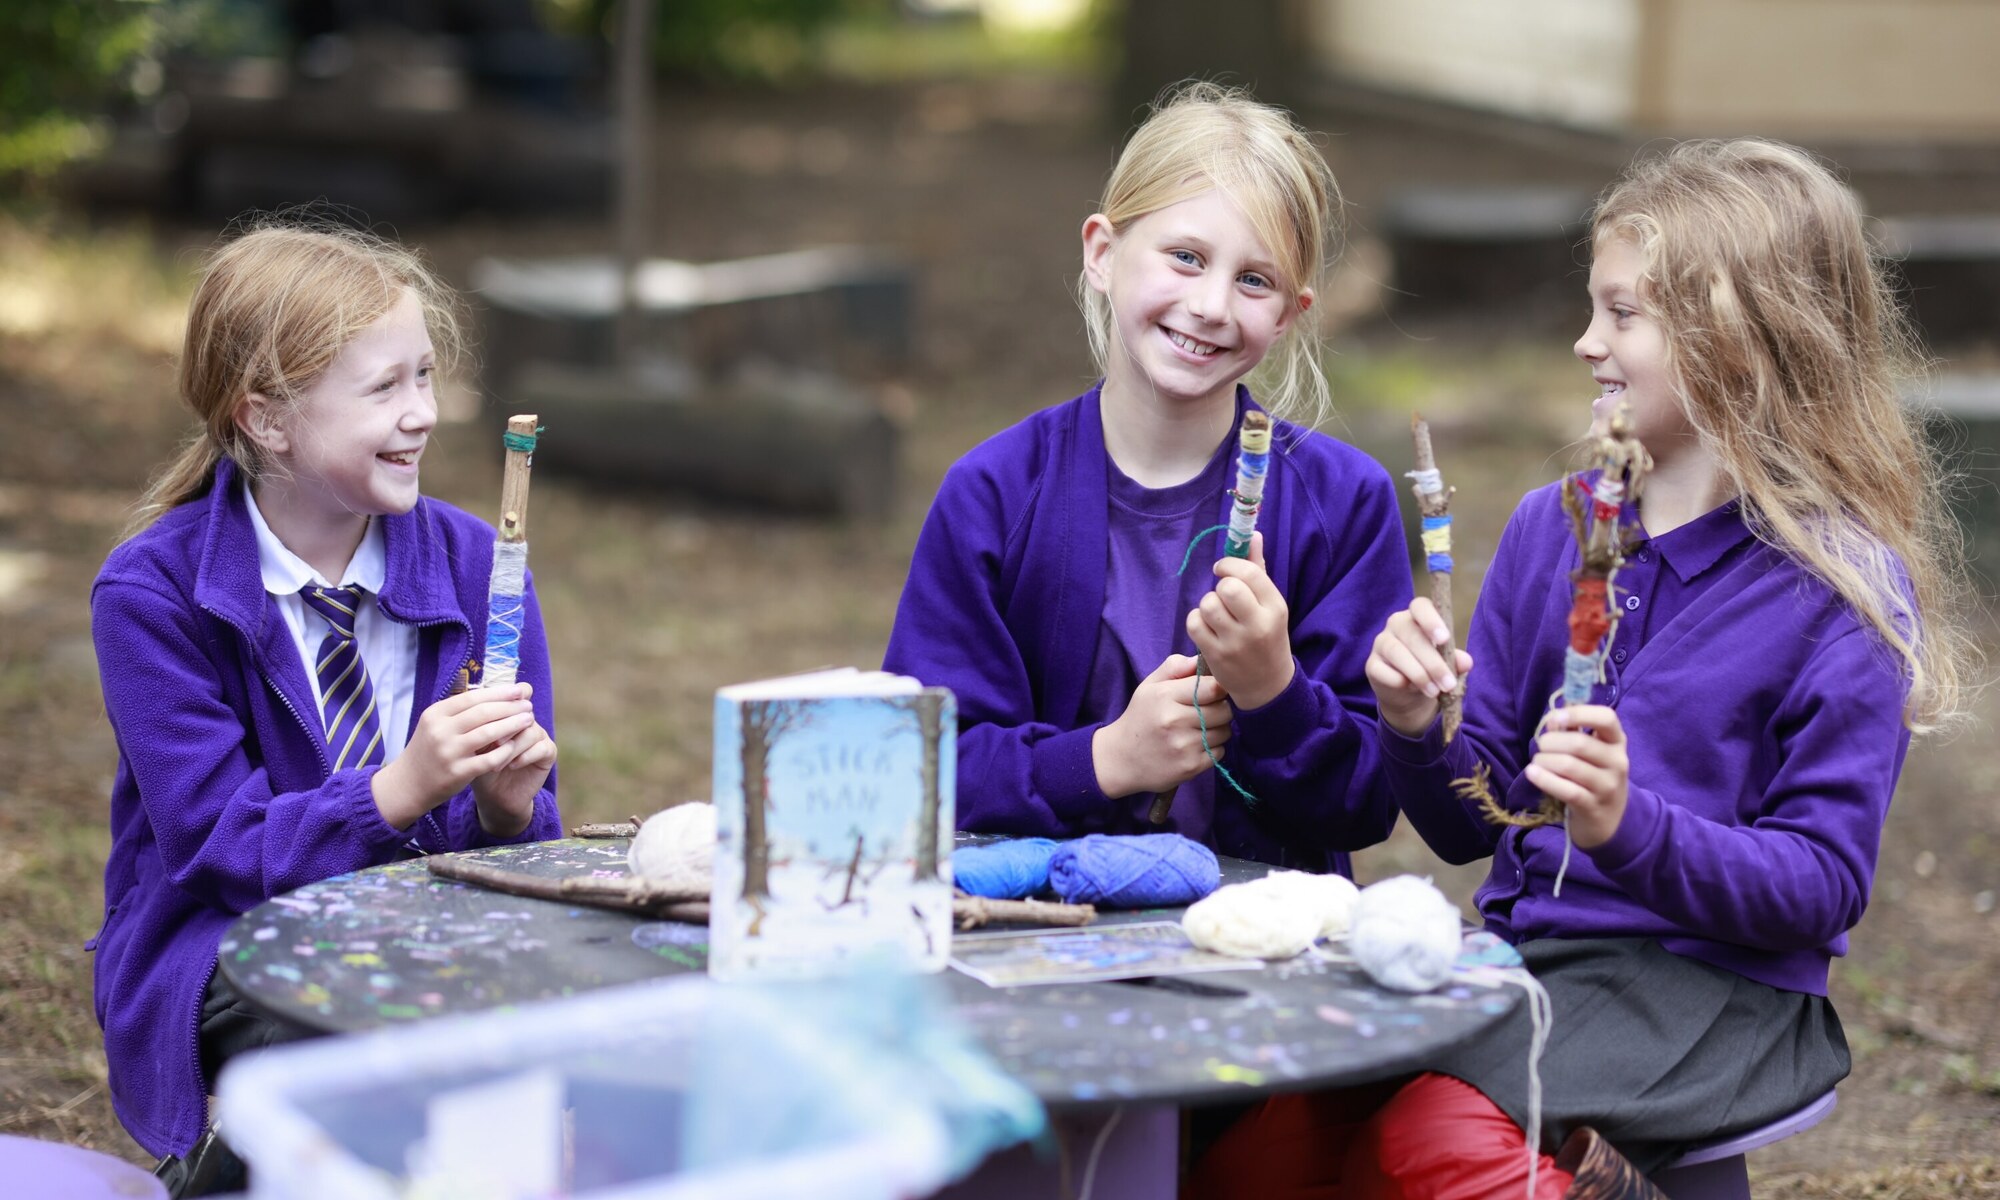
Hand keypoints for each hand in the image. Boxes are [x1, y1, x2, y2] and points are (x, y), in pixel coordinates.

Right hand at [370, 684, 541, 829]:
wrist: (407, 784)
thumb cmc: (429, 750)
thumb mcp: (436, 724)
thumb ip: (461, 710)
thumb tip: (496, 693)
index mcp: (436, 714)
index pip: (473, 697)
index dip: (500, 692)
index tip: (520, 690)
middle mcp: (440, 730)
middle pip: (484, 713)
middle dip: (511, 707)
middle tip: (529, 705)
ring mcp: (448, 752)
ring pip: (489, 733)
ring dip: (513, 725)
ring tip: (528, 720)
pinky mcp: (457, 773)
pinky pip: (489, 759)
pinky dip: (505, 751)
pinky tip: (516, 746)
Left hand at [471, 700, 557, 837]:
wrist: (493, 796)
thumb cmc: (479, 766)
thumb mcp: (474, 745)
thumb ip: (479, 727)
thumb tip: (476, 711)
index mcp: (510, 712)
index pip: (519, 692)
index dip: (510, 697)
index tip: (490, 712)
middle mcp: (527, 720)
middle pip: (522, 711)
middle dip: (505, 726)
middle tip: (491, 743)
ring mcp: (539, 735)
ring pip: (531, 731)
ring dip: (512, 747)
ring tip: (496, 763)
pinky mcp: (548, 753)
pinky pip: (541, 748)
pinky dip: (525, 756)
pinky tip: (512, 766)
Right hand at [1091, 654, 1233, 797]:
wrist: (1120, 759)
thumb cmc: (1140, 718)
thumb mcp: (1149, 686)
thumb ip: (1174, 667)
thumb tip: (1201, 659)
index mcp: (1165, 696)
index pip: (1213, 687)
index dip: (1219, 688)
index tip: (1213, 691)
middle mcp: (1174, 720)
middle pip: (1224, 710)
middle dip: (1220, 709)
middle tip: (1206, 712)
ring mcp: (1183, 746)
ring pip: (1225, 732)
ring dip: (1218, 729)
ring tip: (1199, 729)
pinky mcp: (1190, 766)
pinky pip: (1220, 752)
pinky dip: (1213, 749)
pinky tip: (1195, 746)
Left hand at [1187, 532, 1294, 709]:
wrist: (1267, 686)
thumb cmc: (1267, 637)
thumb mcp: (1270, 605)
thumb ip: (1258, 569)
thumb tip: (1252, 533)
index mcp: (1276, 607)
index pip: (1249, 572)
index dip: (1229, 564)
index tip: (1223, 570)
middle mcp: (1258, 624)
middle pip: (1227, 588)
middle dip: (1219, 586)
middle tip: (1222, 596)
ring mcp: (1236, 642)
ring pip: (1208, 604)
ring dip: (1207, 605)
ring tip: (1217, 615)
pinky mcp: (1216, 655)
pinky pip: (1194, 623)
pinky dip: (1196, 621)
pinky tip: (1207, 628)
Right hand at [1364, 597, 1473, 736]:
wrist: (1408, 694)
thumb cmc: (1430, 669)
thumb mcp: (1446, 664)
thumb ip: (1455, 660)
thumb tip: (1466, 662)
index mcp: (1417, 617)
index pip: (1420, 606)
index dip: (1431, 620)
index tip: (1444, 639)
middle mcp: (1396, 624)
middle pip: (1412, 635)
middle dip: (1432, 662)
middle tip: (1448, 684)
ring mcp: (1381, 643)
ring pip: (1396, 652)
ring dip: (1418, 674)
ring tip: (1434, 692)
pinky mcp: (1371, 665)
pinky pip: (1383, 671)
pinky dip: (1399, 682)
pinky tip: (1411, 690)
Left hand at [1523, 705, 1628, 848]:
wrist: (1609, 819)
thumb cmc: (1593, 775)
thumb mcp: (1591, 752)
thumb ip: (1573, 732)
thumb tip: (1552, 720)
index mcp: (1617, 741)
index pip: (1606, 718)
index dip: (1578, 713)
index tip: (1555, 718)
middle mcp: (1618, 762)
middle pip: (1580, 743)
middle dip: (1551, 742)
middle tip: (1541, 746)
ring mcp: (1607, 786)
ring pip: (1569, 766)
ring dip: (1544, 760)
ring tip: (1537, 762)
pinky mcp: (1593, 807)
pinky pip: (1566, 790)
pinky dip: (1544, 779)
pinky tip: (1532, 773)